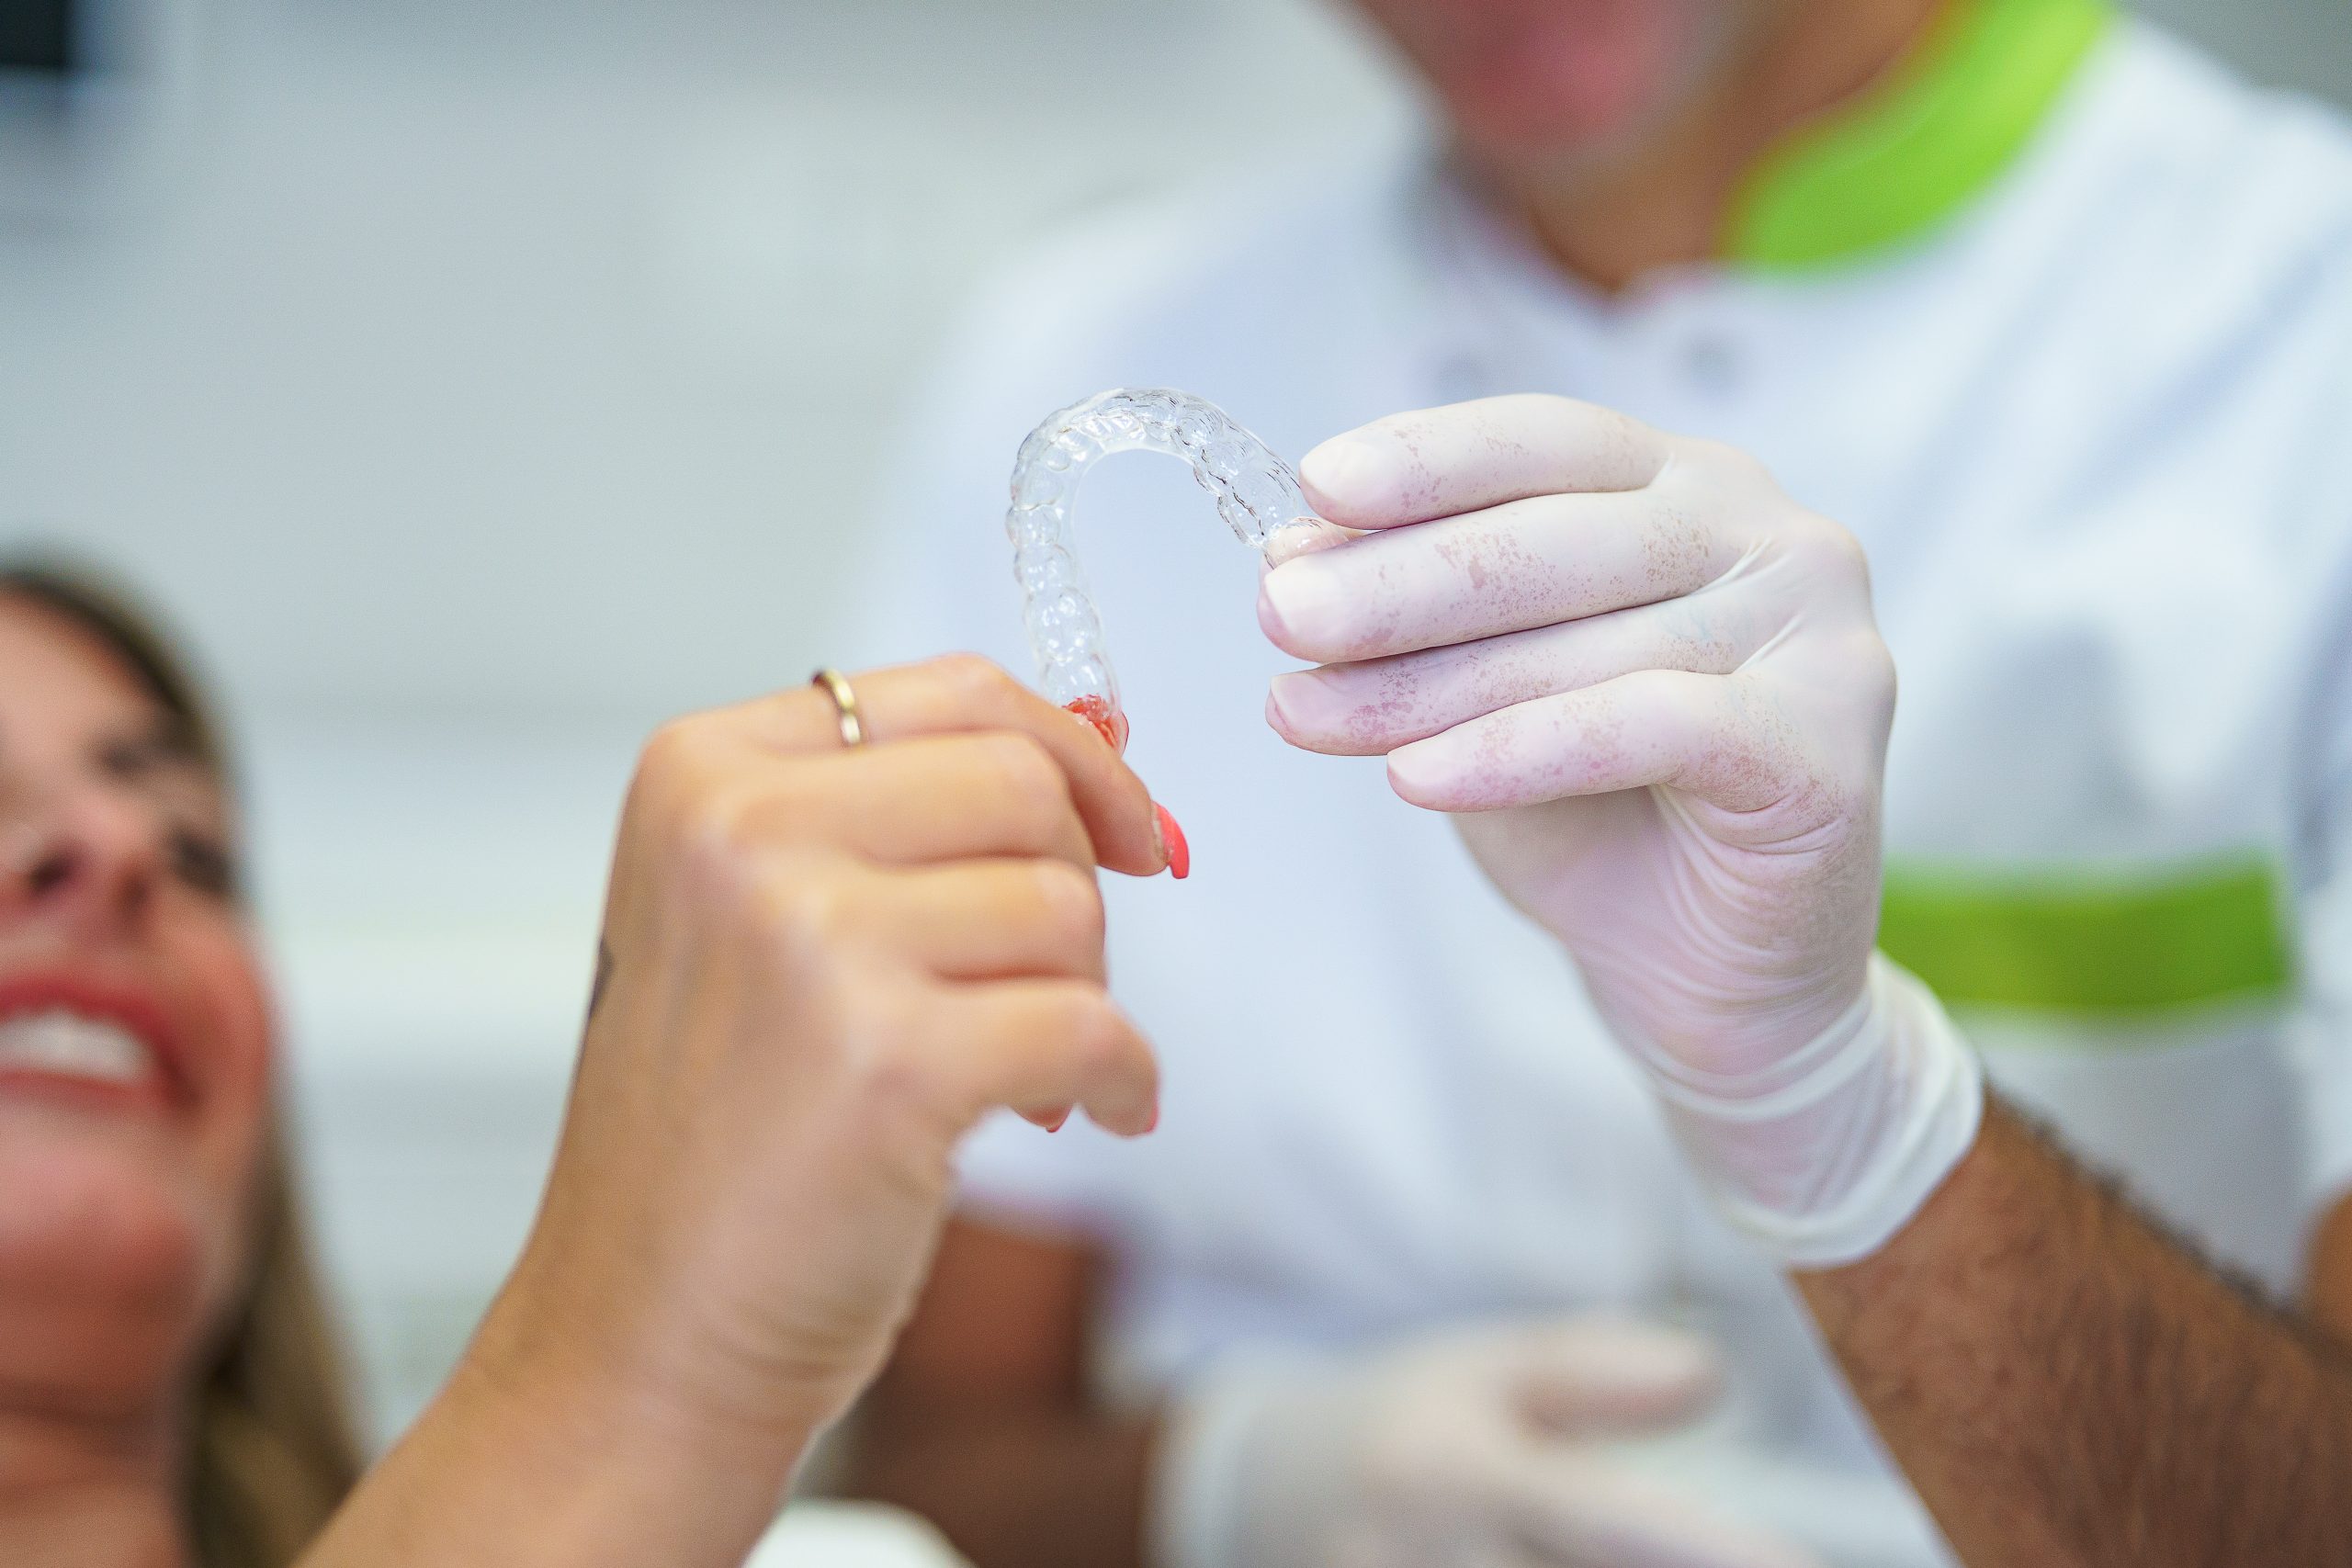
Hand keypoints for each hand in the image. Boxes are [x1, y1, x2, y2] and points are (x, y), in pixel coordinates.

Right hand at [483, 655, 1169, 1463]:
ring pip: (1064, 905)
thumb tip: (1102, 749)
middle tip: (1051, 978)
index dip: (1071, 753)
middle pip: (1022, 785)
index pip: (953, 693)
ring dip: (1083, 996)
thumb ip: (895, 817)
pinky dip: (1123, 1078)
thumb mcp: (751, 919)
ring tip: (1024, 1072)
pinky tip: (1093, 1114)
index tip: (1124, 826)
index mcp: (703, 774)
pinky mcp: (888, 1063)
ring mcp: (809, 943)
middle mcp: (740, 834)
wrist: (639, 1338)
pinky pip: (1092, 1026)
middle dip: (1079, 884)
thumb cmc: (714, 1137)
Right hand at [1154, 1316, 1822, 1567]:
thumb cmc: (1398, 1424)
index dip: (1714, 1555)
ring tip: (1671, 1557)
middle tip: (1764, 1561)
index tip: (1799, 1564)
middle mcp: (1425, 1564)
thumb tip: (1710, 1378)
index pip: (1603, 1523)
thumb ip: (1591, 1371)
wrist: (1254, 1496)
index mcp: (1452, 1471)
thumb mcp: (1480, 1368)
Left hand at [1262, 397, 1978, 1264]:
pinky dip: (1515, 751)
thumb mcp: (1479, 702)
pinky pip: (1644, 724)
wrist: (1711, 986)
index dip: (1428, 460)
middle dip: (1396, 582)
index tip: (1312, 490)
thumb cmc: (1600, 821)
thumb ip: (1415, 626)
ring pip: (1583, 640)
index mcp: (1691, 489)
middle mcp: (1771, 536)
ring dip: (1424, 684)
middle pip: (1552, 535)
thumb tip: (1290, 555)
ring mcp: (1817, 634)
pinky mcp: (1823, 743)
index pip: (1547, 439)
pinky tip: (1416, 778)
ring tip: (1305, 715)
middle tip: (1278, 616)